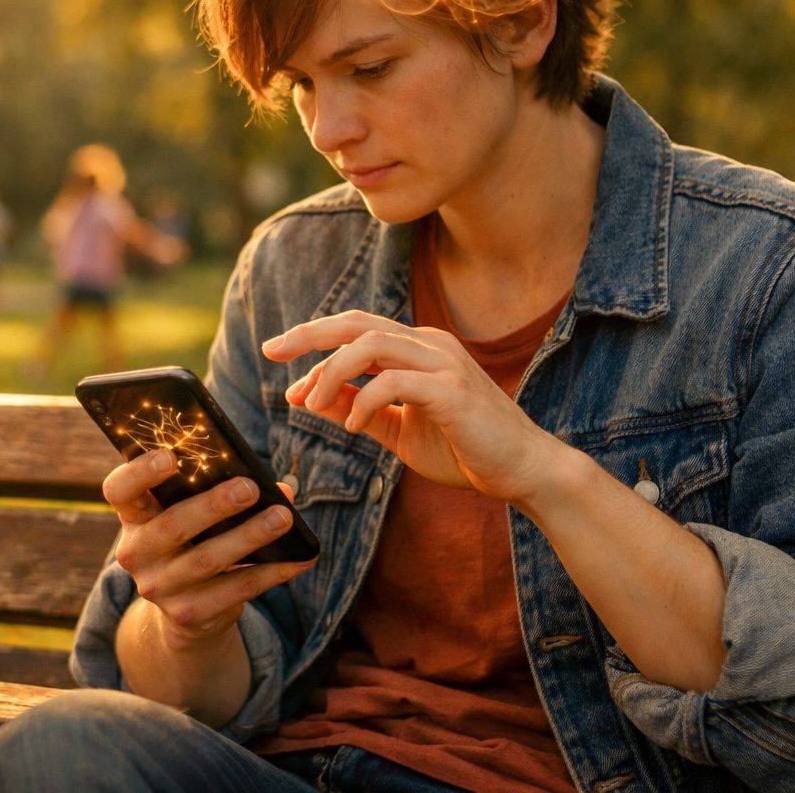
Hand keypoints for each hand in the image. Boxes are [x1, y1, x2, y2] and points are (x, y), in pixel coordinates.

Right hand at [102, 451, 313, 646]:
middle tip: (248, 487)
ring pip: (208, 559)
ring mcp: (159, 587)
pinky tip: (298, 558)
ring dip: (249, 536)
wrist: (184, 606)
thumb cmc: (194, 537)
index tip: (170, 457)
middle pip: (172, 525)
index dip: (140, 472)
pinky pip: (235, 591)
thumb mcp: (192, 511)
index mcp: (134, 515)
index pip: (119, 490)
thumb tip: (278, 488)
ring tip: (282, 518)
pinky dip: (271, 572)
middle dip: (213, 505)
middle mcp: (137, 552)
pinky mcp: (187, 613)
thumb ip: (224, 489)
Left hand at [263, 309, 551, 504]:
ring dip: (331, 373)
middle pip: (356, 323)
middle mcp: (430, 344)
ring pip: (370, 344)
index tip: (281, 368)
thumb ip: (360, 409)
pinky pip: (392, 382)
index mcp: (419, 349)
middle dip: (309, 334)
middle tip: (271, 350)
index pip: (357, 329)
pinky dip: (362, 402)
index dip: (315, 342)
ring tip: (309, 406)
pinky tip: (353, 428)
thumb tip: (313, 398)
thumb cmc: (466, 450)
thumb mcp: (400, 429)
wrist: (523, 471)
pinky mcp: (451, 389)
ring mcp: (443, 362)